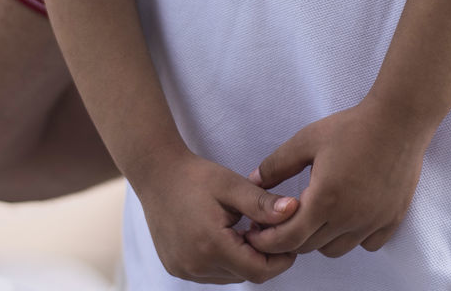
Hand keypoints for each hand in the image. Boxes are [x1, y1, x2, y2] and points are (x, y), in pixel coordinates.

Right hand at [134, 148, 300, 283]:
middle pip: (245, 275)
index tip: (287, 237)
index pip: (259, 271)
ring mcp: (183, 269)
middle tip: (264, 225)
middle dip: (263, 255)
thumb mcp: (232, 185)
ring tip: (245, 227)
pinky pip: (213, 273)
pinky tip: (227, 234)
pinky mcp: (177, 267)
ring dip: (244, 258)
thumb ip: (262, 203)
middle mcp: (195, 265)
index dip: (280, 259)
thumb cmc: (196, 176)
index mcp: (211, 246)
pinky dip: (226, 259)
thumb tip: (294, 211)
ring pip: (230, 276)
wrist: (157, 174)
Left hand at [245, 99, 432, 257]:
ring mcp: (373, 221)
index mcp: (325, 200)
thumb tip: (253, 181)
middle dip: (289, 239)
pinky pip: (367, 244)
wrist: (399, 120)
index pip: (289, 238)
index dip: (268, 240)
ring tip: (315, 217)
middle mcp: (349, 218)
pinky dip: (352, 237)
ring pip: (336, 250)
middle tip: (280, 223)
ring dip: (320, 239)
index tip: (257, 232)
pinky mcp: (392, 219)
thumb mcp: (307, 139)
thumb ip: (277, 164)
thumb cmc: (353, 126)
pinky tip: (347, 216)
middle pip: (309, 247)